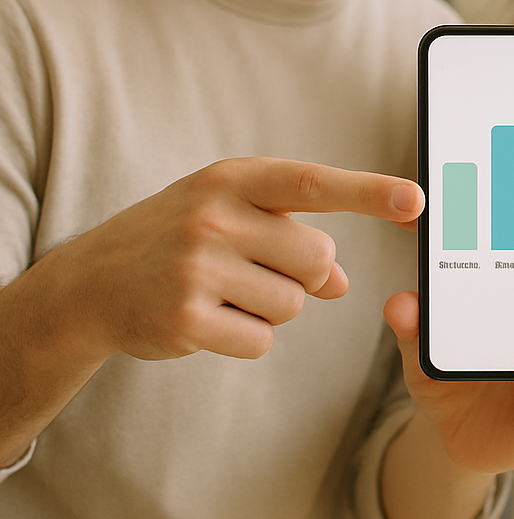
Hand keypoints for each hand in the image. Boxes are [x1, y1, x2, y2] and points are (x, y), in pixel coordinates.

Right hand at [58, 157, 422, 362]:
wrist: (91, 281)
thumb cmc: (182, 238)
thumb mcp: (234, 218)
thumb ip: (292, 236)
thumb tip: (341, 282)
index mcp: (234, 178)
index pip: (315, 183)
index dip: (371, 192)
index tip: (417, 201)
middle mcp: (215, 214)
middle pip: (318, 256)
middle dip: (306, 271)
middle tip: (258, 266)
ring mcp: (197, 265)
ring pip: (294, 303)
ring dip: (273, 306)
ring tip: (225, 289)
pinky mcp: (185, 318)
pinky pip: (262, 340)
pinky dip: (246, 336)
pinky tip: (208, 317)